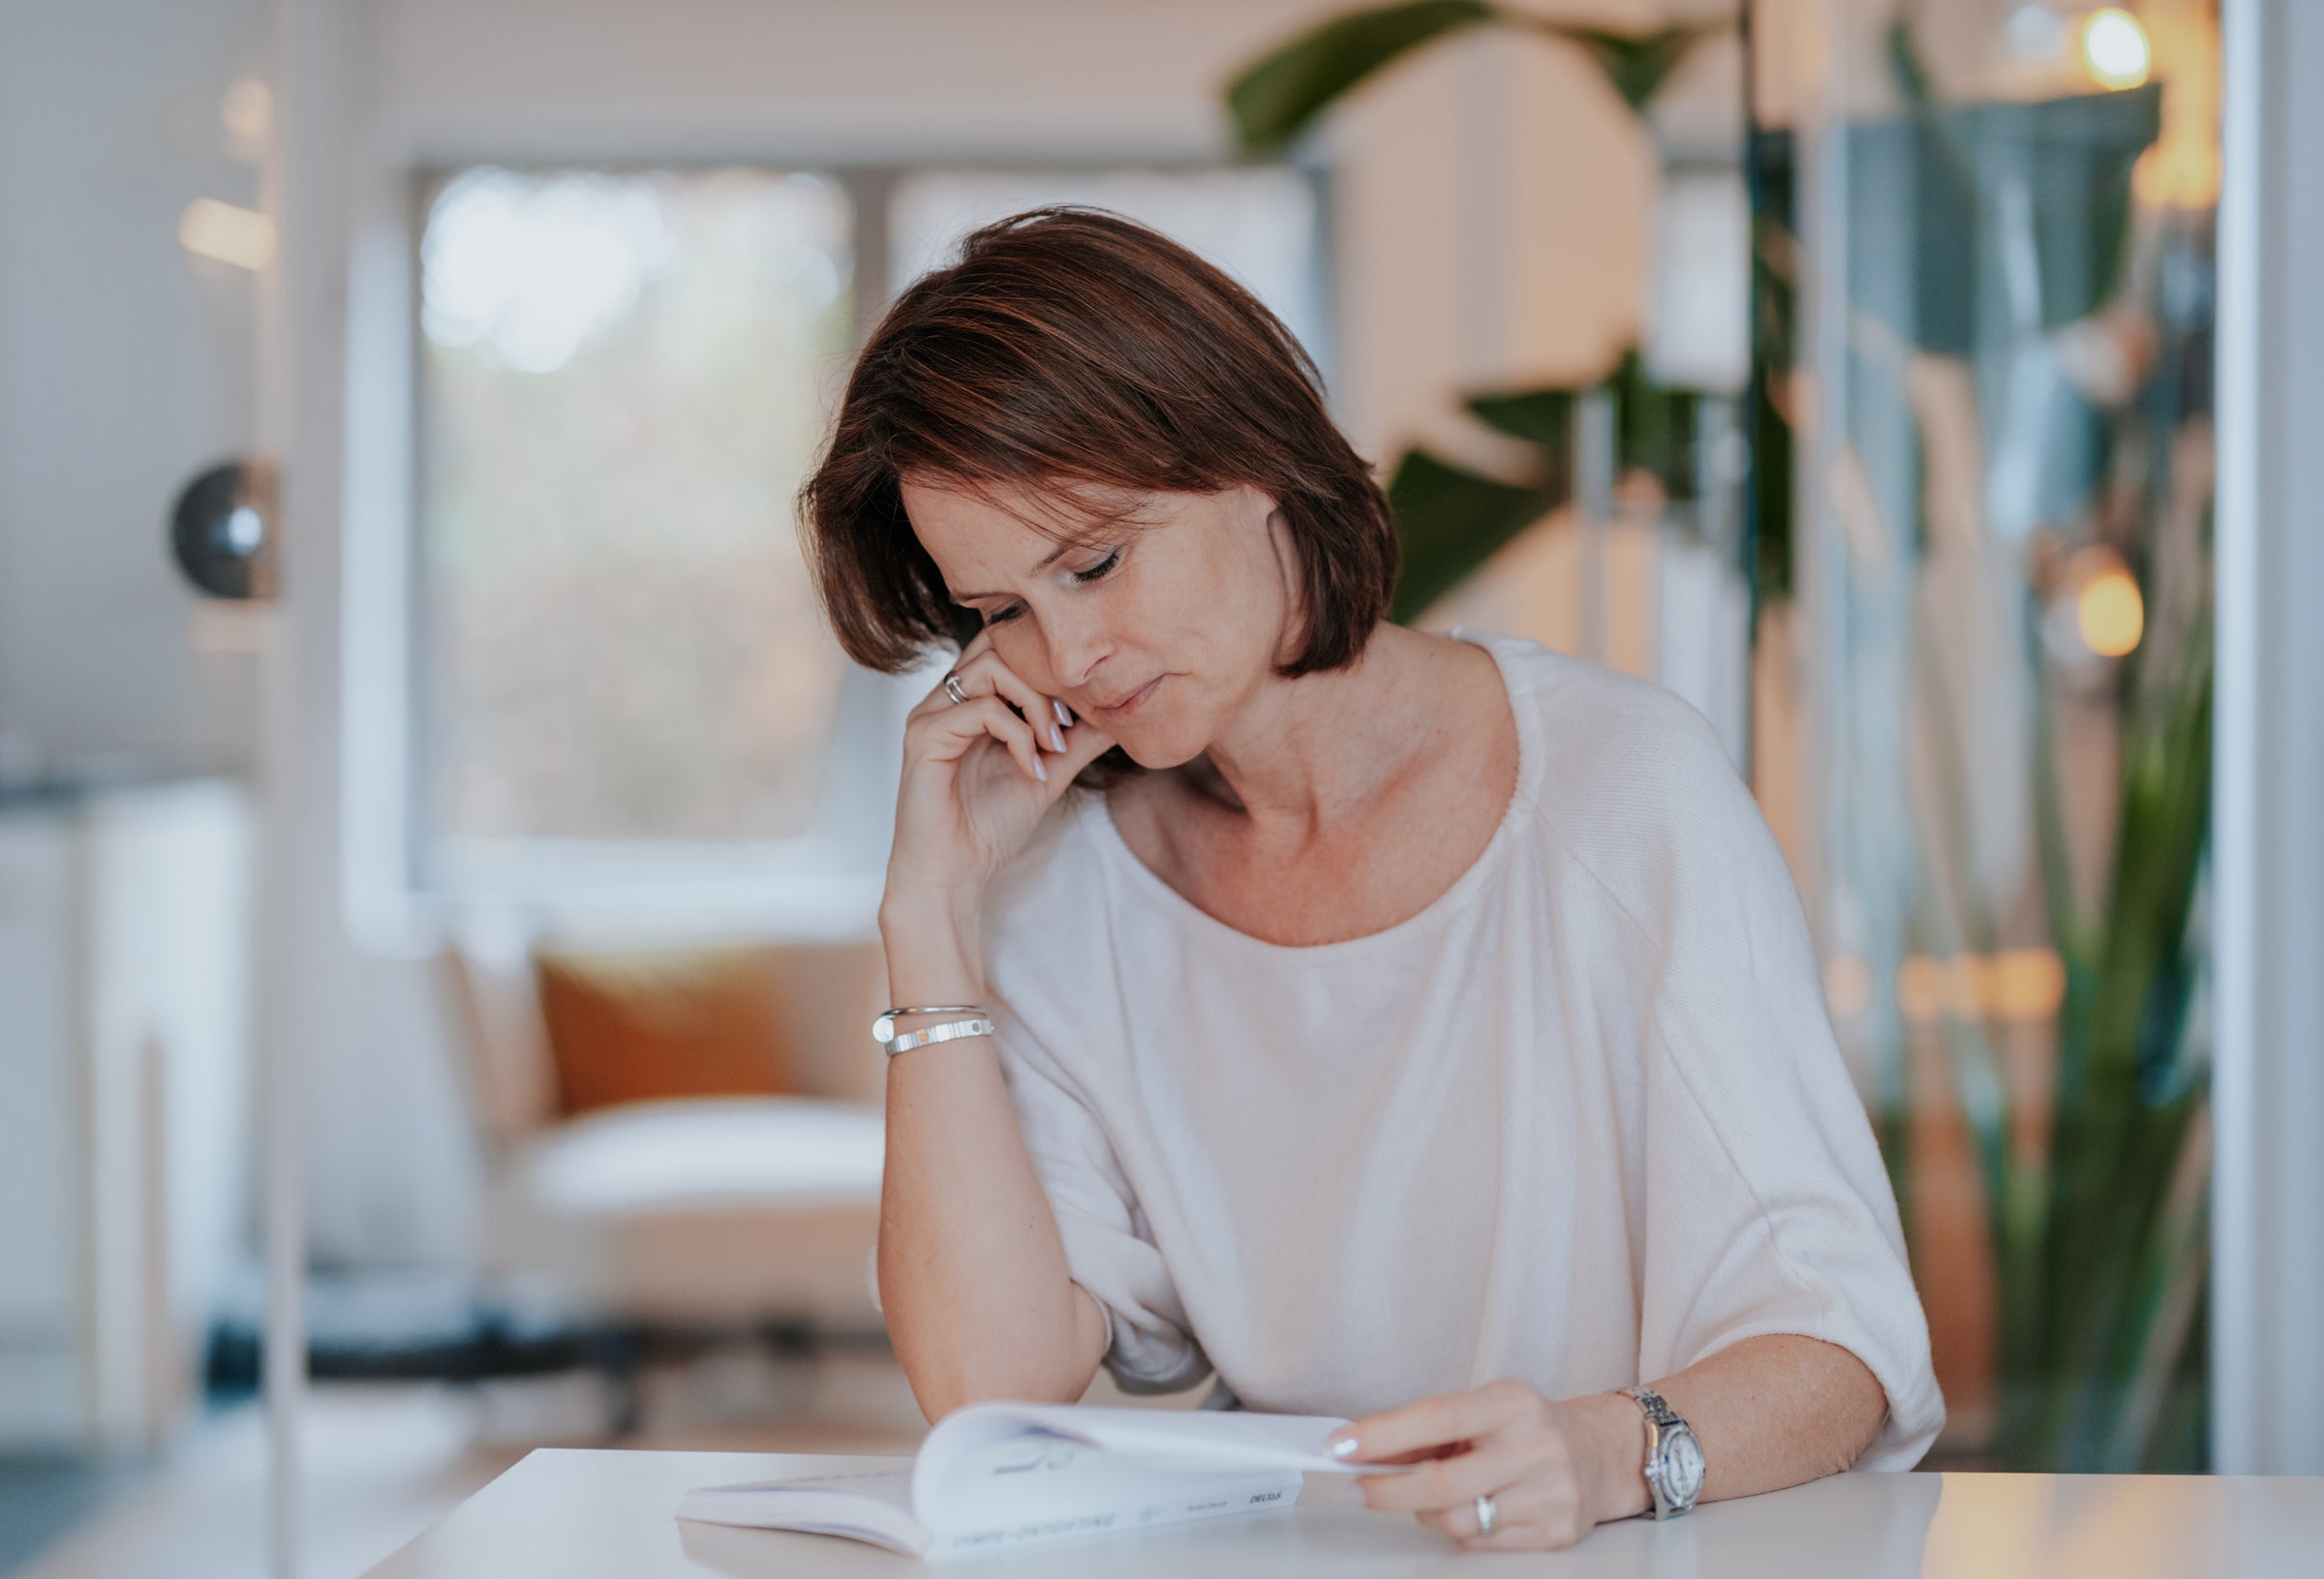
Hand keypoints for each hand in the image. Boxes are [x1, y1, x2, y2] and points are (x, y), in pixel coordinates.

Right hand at [886, 630, 1117, 902]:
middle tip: (1066, 725)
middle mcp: (945, 697)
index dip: (1050, 666)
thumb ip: (1078, 742)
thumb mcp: (1048, 773)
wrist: (953, 875)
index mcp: (969, 699)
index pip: (1008, 644)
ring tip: (1051, 746)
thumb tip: (1120, 714)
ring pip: (990, 666)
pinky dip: (1017, 735)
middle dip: (1044, 677)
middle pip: (998, 641)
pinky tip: (1030, 769)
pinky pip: (980, 709)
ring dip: (1034, 705)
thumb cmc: (989, 827)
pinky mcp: (923, 736)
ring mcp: (930, 713)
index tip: (1079, 713)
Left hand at [1328, 1380, 1645, 1551]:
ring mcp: (1550, 1493)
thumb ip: (1429, 1430)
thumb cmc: (1527, 1427)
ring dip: (1427, 1512)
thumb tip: (1365, 1452)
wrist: (1601, 1453)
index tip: (1341, 1446)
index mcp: (1513, 1403)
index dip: (1383, 1434)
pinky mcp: (1555, 1533)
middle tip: (1358, 1489)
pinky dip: (1461, 1529)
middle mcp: (1536, 1446)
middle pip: (1442, 1483)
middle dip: (1388, 1490)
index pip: (1437, 1418)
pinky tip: (1470, 1508)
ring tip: (1430, 1495)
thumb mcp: (1483, 1408)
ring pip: (1458, 1521)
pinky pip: (1481, 1544)